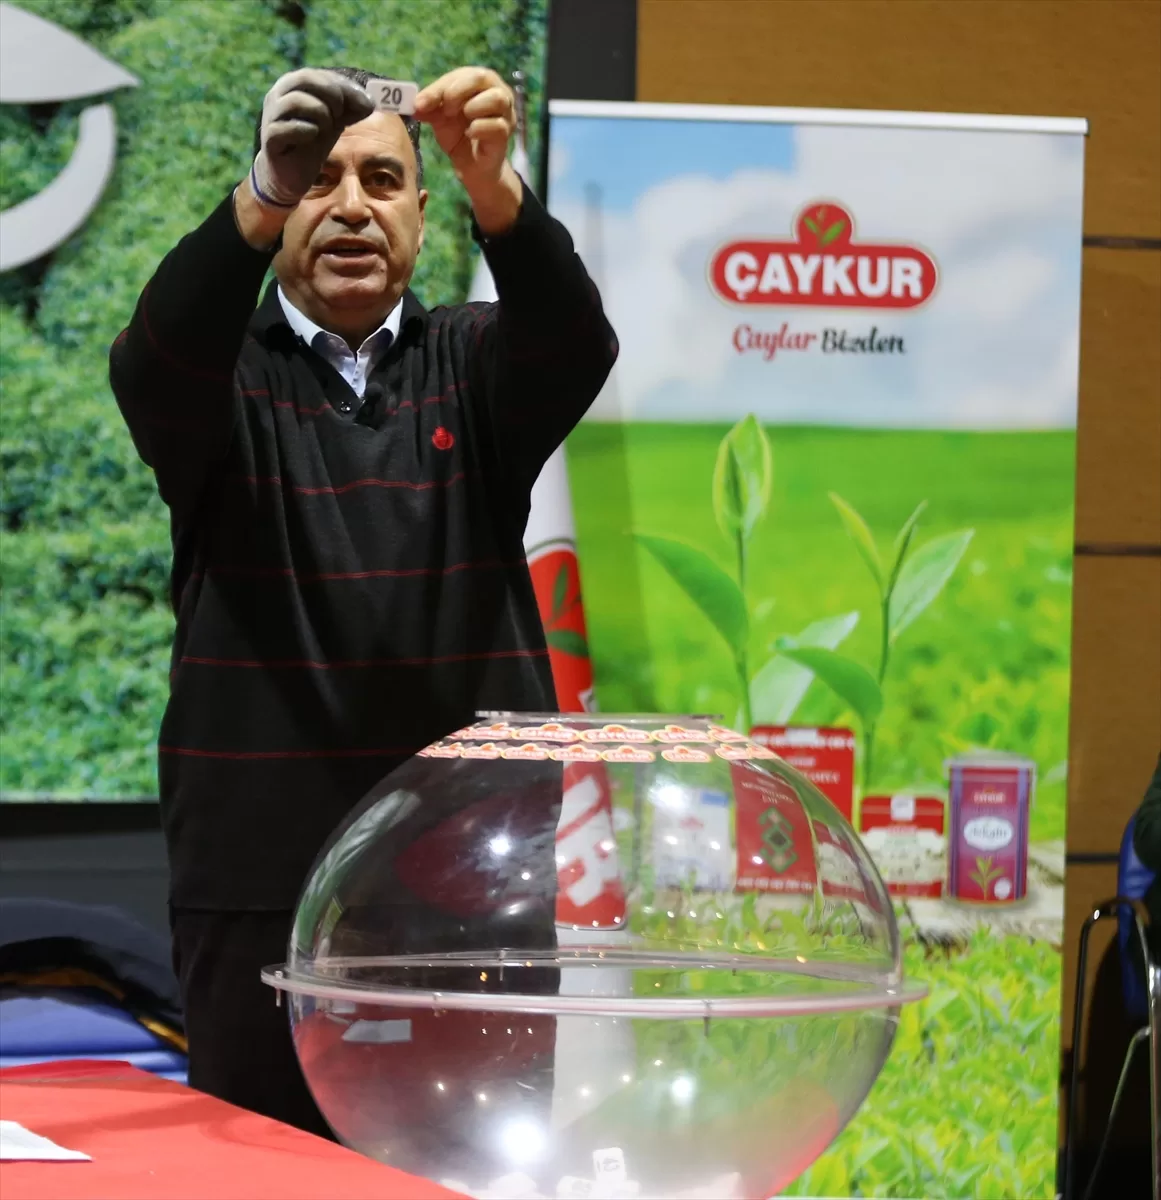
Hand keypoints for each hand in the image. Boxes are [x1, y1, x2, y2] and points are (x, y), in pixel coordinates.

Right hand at [251, 69, 373, 207]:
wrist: (291, 173)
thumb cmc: (312, 142)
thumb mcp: (335, 121)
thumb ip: (350, 108)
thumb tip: (372, 102)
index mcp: (293, 85)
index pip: (320, 75)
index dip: (345, 87)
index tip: (366, 104)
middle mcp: (278, 96)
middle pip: (305, 79)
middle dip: (332, 94)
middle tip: (341, 114)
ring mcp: (271, 117)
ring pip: (295, 101)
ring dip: (319, 113)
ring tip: (326, 128)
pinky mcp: (270, 140)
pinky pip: (285, 128)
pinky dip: (306, 130)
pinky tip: (313, 137)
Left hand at [414, 67, 521, 232]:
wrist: (471, 166)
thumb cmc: (458, 135)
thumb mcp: (439, 118)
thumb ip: (428, 107)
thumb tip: (413, 103)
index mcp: (477, 81)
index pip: (459, 75)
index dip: (438, 88)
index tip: (419, 104)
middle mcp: (496, 90)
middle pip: (481, 77)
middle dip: (458, 92)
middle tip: (446, 109)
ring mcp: (505, 112)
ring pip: (495, 99)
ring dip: (473, 108)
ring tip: (463, 122)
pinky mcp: (506, 133)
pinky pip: (496, 125)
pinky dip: (479, 129)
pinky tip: (470, 134)